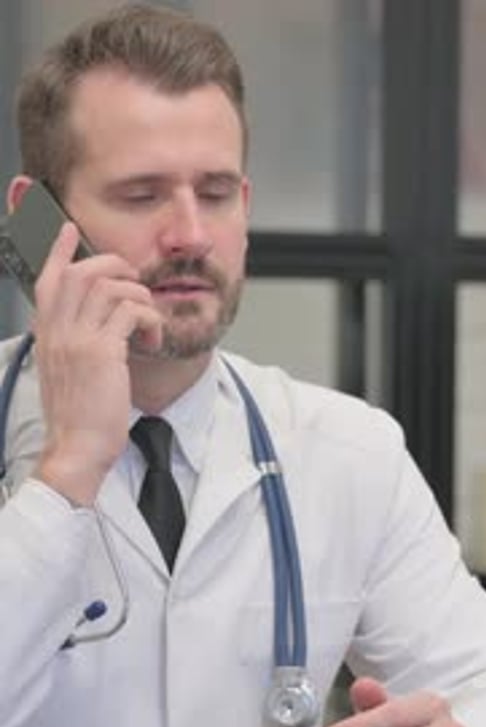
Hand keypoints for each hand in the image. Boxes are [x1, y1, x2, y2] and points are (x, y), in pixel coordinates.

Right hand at [32, 222, 162, 504]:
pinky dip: (150, 319)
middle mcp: (57, 332)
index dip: (59, 251)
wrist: (75, 451)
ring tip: (149, 322)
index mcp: (47, 336)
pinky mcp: (103, 352)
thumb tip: (89, 332)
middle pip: (80, 272)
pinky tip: (153, 339)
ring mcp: (78, 340)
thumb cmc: (75, 420)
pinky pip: (132, 312)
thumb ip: (70, 347)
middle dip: (113, 266)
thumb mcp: (62, 376)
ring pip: (110, 287)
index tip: (70, 230)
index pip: (46, 281)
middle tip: (134, 282)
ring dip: (139, 296)